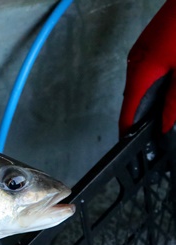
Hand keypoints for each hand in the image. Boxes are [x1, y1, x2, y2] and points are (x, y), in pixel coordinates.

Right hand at [119, 0, 175, 137]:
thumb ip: (175, 101)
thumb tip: (165, 124)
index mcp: (140, 73)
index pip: (127, 112)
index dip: (128, 131)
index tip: (130, 146)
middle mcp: (135, 63)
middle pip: (135, 98)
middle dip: (146, 114)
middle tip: (158, 129)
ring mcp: (141, 52)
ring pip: (144, 84)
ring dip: (155, 96)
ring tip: (167, 106)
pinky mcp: (151, 45)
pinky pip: (150, 70)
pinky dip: (159, 81)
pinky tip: (172, 80)